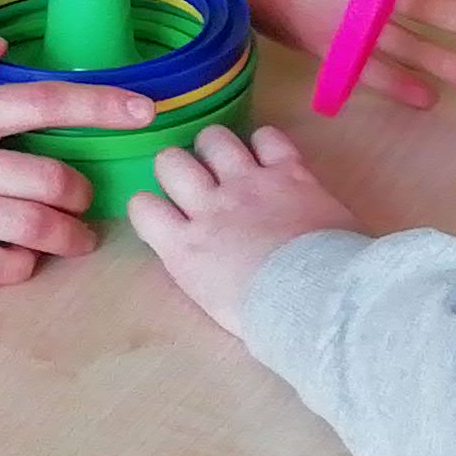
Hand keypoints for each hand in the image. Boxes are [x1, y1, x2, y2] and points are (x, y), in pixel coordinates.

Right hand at [0, 14, 156, 284]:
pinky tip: (22, 261)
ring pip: (30, 227)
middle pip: (50, 177)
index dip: (101, 105)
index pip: (41, 102)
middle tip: (83, 198)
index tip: (143, 111)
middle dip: (82, 192)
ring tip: (74, 238)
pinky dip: (19, 267)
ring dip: (67, 236)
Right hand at [126, 122, 364, 331]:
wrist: (314, 299)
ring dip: (216, 146)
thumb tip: (207, 261)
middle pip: (170, 161)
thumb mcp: (214, 302)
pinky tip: (270, 156)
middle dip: (177, 166)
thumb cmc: (266, 318)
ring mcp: (248, 184)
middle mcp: (209, 206)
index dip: (149, 206)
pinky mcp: (288, 171)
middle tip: (195, 180)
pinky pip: (267, 137)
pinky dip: (266, 142)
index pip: (142, 207)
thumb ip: (200, 269)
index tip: (165, 213)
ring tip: (227, 159)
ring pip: (213, 139)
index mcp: (184, 248)